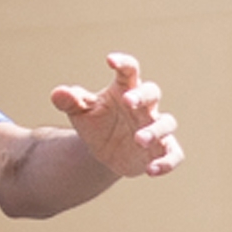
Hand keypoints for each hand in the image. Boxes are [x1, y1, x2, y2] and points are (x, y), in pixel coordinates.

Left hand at [48, 52, 181, 179]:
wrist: (105, 151)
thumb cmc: (96, 123)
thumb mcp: (80, 112)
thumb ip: (70, 101)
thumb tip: (58, 94)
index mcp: (125, 90)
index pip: (129, 71)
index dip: (123, 63)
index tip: (110, 60)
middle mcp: (144, 107)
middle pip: (152, 92)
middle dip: (142, 96)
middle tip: (128, 102)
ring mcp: (155, 127)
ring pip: (166, 123)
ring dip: (155, 130)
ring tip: (138, 140)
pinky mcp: (161, 150)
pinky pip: (174, 153)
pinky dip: (167, 162)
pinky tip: (151, 170)